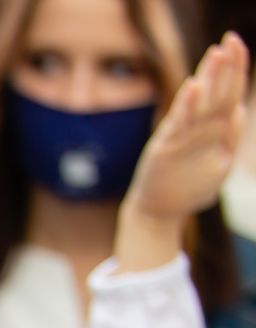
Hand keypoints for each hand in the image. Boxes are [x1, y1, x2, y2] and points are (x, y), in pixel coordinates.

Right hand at [117, 33, 249, 269]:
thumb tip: (239, 110)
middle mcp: (197, 128)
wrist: (160, 214)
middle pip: (215, 92)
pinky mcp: (164, 148)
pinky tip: (192, 87)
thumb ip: (231, 137)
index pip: (229, 93)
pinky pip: (177, 124)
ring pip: (198, 103)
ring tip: (215, 54)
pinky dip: (186, 105)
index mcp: (214, 130)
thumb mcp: (220, 163)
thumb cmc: (190, 189)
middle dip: (224, 67)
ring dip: (207, 78)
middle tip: (230, 40)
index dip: (235, 69)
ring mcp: (181, 137)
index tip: (238, 44)